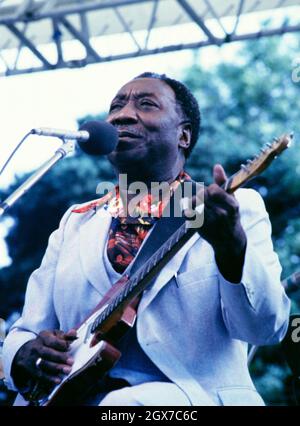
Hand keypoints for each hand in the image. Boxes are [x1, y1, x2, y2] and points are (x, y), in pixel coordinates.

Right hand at [12, 329, 76, 391]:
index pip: (51, 340)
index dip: (61, 344)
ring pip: (43, 364)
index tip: (69, 348)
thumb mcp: (53, 336)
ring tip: (67, 370)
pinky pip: (40, 375)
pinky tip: (58, 380)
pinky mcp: (30, 370)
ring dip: (56, 368)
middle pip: (47, 352)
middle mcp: (36, 347)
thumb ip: (64, 336)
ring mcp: (32, 359)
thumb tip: (74, 332)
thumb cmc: (44, 343)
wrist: (24, 354)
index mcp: (43, 337)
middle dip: (60, 357)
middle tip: (71, 361)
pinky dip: (49, 378)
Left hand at [187, 164, 246, 282]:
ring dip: (194, 201)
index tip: (212, 192)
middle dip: (202, 195)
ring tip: (199, 204)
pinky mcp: (199, 228)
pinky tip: (192, 211)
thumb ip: (223, 182)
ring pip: (193, 203)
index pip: (213, 190)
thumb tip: (216, 166)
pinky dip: (188, 209)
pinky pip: (187, 213)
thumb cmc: (231, 215)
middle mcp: (221, 214)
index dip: (210, 189)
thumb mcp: (232, 199)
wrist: (229, 240)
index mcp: (231, 205)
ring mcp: (210, 222)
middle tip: (204, 199)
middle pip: (202, 195)